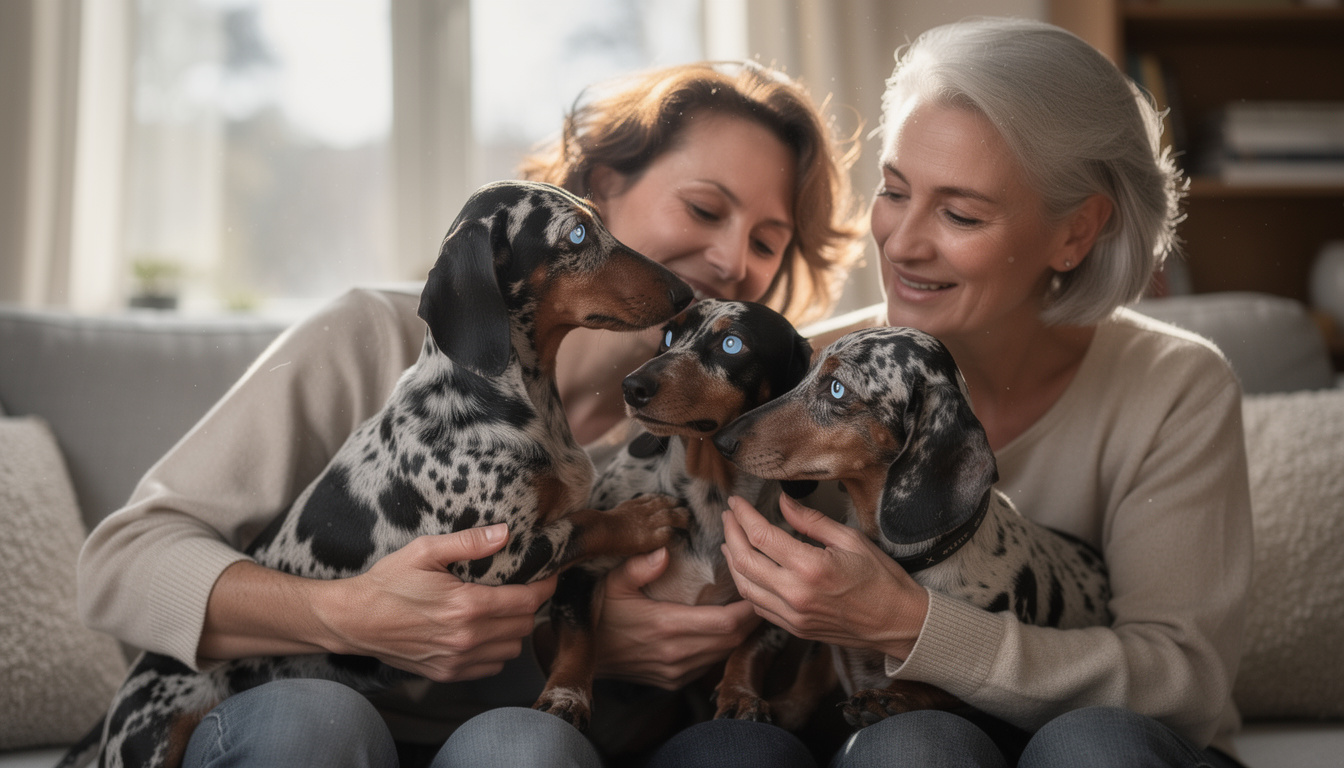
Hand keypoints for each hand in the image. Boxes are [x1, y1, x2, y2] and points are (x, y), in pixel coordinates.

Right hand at [323, 524, 556, 681]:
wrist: (355, 621)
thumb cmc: (389, 583)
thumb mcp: (425, 551)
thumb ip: (468, 542)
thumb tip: (505, 532)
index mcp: (467, 606)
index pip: (527, 601)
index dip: (544, 587)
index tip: (548, 576)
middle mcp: (467, 638)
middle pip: (524, 626)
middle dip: (529, 605)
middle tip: (521, 588)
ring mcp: (457, 660)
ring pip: (511, 649)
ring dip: (514, 629)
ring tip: (502, 610)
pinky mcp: (448, 673)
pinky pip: (491, 666)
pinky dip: (496, 650)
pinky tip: (483, 631)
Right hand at [593, 546, 760, 688]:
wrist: (578, 656)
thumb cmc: (596, 614)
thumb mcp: (611, 583)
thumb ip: (638, 566)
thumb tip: (664, 550)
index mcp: (666, 626)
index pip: (726, 623)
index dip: (749, 609)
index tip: (758, 589)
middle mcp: (675, 654)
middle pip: (732, 640)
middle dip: (752, 619)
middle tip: (761, 595)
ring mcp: (675, 672)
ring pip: (723, 654)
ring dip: (738, 634)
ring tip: (747, 609)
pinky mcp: (671, 681)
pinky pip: (708, 664)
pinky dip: (721, 647)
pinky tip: (722, 629)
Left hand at [721, 494, 928, 660]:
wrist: (897, 622)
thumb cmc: (881, 579)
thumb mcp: (850, 539)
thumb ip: (811, 521)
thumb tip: (783, 502)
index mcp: (811, 567)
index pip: (761, 536)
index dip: (743, 515)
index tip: (736, 502)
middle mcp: (796, 594)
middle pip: (744, 560)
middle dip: (731, 533)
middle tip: (729, 516)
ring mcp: (793, 615)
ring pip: (745, 586)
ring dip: (733, 561)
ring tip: (730, 540)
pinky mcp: (794, 628)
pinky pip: (758, 606)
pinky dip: (747, 585)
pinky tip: (746, 570)